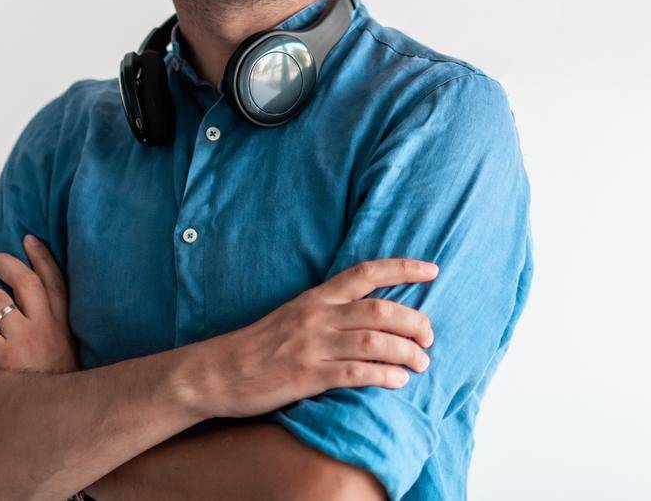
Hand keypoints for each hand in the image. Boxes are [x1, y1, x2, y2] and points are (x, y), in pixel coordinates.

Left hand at [0, 233, 78, 374]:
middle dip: (2, 261)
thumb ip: (53, 325)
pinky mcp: (3, 357)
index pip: (54, 278)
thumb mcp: (66, 347)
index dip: (41, 255)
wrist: (57, 416)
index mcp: (62, 321)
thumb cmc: (57, 381)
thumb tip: (29, 306)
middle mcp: (44, 324)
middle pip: (22, 279)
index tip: (29, 239)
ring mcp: (23, 339)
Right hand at [184, 257, 438, 419]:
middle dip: (414, 322)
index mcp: (317, 298)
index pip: (367, 272)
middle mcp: (317, 315)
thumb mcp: (294, 316)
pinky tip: (397, 381)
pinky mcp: (306, 375)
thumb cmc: (260, 347)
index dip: (403, 269)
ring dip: (406, 352)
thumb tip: (373, 318)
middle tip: (429, 338)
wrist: (218, 372)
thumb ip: (329, 313)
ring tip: (421, 363)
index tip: (432, 271)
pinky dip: (383, 375)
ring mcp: (312, 345)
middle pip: (380, 309)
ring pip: (374, 341)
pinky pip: (355, 373)